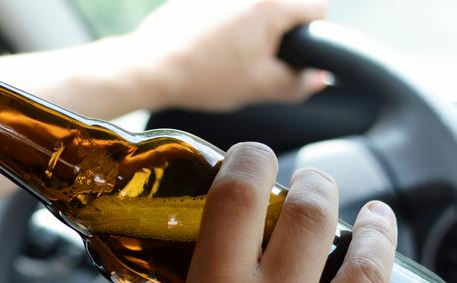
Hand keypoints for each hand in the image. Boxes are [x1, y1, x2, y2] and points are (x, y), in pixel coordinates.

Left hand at [130, 0, 326, 110]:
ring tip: (230, 51)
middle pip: (285, 3)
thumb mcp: (257, 88)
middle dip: (280, 29)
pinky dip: (227, 18)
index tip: (295, 54)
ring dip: (253, 23)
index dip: (313, 35)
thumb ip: (297, 83)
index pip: (317, 7)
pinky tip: (211, 42)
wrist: (152, 67)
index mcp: (270, 4)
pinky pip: (229, 4)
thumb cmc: (203, 77)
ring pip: (255, 4)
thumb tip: (318, 78)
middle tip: (259, 58)